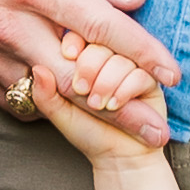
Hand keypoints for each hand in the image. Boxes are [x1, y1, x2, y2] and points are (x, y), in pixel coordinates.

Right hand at [0, 0, 178, 150]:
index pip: (99, 26)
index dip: (141, 52)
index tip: (173, 74)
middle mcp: (8, 21)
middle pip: (76, 78)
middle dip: (121, 109)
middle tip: (156, 132)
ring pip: (44, 94)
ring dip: (86, 116)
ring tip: (123, 130)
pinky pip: (11, 95)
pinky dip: (42, 107)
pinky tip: (67, 109)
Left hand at [24, 54, 174, 167]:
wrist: (116, 156)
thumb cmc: (86, 130)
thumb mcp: (59, 112)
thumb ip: (45, 93)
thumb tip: (38, 69)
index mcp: (87, 56)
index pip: (81, 33)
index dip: (75, 43)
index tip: (67, 56)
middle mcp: (111, 56)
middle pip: (102, 42)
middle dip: (89, 66)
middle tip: (82, 91)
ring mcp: (132, 66)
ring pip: (121, 58)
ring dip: (107, 82)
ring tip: (98, 105)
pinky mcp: (151, 80)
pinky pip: (140, 73)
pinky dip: (125, 89)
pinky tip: (115, 104)